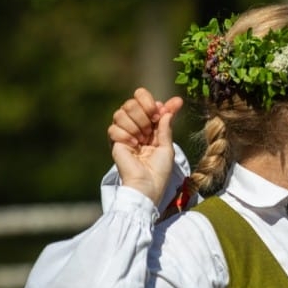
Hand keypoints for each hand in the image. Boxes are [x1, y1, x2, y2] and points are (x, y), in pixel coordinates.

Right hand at [108, 87, 181, 205]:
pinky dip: (126, 135)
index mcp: (150, 127)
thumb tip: (169, 108)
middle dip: (144, 112)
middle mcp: (136, 127)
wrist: (147, 186)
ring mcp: (124, 134)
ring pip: (121, 112)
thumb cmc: (159, 170)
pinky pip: (113, 128)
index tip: (174, 104)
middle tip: (151, 129)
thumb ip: (166, 126)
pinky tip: (133, 146)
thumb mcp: (167, 146)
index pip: (146, 103)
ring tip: (142, 140)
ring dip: (135, 125)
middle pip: (131, 103)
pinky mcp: (114, 142)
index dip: (154, 101)